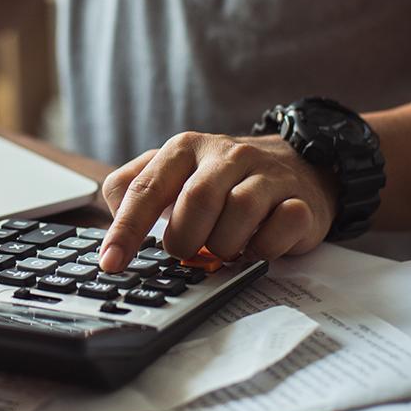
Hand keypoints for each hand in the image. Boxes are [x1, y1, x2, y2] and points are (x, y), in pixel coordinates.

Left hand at [98, 132, 338, 271]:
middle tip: (187, 251)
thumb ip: (135, 191)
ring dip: (225, 245)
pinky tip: (256, 248)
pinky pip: (281, 227)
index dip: (126, 229)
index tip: (111, 262)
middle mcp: (225, 154)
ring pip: (239, 213)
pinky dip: (264, 248)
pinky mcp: (300, 200)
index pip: (145, 188)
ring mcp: (266, 174)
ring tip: (223, 248)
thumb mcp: (174, 175)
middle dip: (185, 239)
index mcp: (184, 148)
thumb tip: (112, 228)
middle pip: (196, 201)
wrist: (298, 168)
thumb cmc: (222, 181)